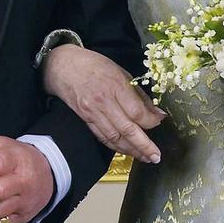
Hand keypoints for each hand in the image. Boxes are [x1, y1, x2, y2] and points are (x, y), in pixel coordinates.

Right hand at [42, 44, 164, 162]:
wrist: (63, 66)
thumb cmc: (94, 64)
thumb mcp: (120, 71)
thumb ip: (138, 93)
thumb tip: (156, 112)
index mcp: (116, 85)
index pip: (137, 111)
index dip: (151, 121)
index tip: (160, 122)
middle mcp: (104, 101)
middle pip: (128, 129)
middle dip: (144, 146)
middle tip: (156, 156)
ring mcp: (93, 112)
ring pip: (115, 138)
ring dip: (131, 150)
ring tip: (145, 157)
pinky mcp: (85, 119)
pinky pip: (102, 137)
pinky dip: (115, 146)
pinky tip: (126, 150)